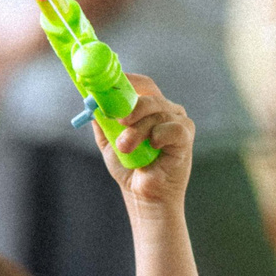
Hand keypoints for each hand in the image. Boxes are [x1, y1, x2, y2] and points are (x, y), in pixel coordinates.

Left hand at [98, 73, 194, 211]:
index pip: (141, 84)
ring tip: (126, 148)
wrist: (143, 195)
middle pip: (149, 95)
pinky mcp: (186, 137)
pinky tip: (153, 148)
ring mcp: (178, 121)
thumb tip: (89, 102)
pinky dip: (158, 136)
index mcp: (149, 107)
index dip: (125, 80)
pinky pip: (171, 128)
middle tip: (118, 119)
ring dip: (137, 131)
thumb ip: (102, 121)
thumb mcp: (109, 141)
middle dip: (130, 106)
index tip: (106, 84)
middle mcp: (166, 110)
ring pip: (157, 113)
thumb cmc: (130, 167)